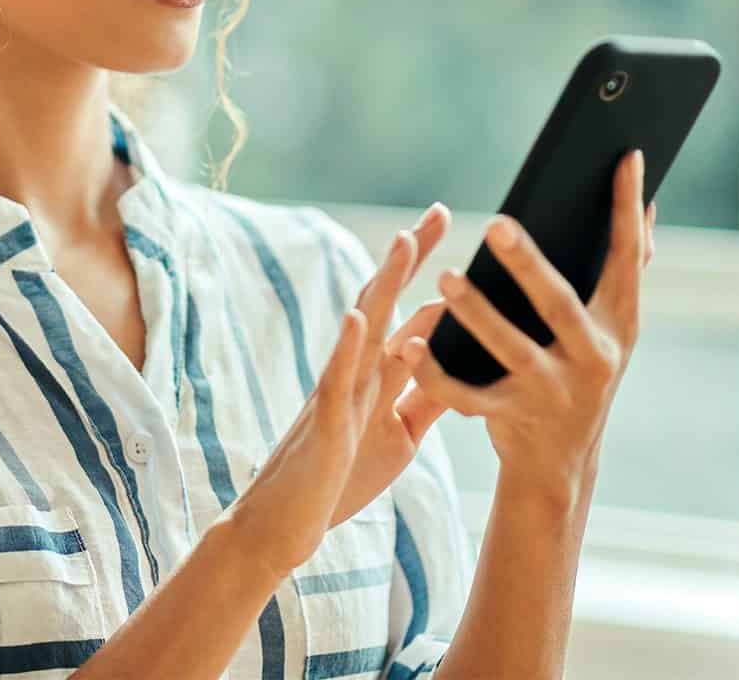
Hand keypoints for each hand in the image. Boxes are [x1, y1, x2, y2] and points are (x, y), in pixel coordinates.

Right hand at [327, 202, 460, 524]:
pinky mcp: (326, 428)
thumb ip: (425, 395)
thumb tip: (458, 358)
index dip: (426, 271)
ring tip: (403, 242)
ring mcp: (337, 395)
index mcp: (373, 376)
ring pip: (363, 331)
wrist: (280, 527)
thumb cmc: (335, 478)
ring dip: (382, 286)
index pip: (405, 312)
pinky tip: (360, 318)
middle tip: (436, 211)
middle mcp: (355, 374)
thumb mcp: (397, 434)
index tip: (445, 224)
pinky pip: (336, 383)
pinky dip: (348, 348)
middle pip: (384, 303)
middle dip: (409, 258)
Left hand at [398, 149, 655, 504]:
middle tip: (495, 222)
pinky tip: (407, 343)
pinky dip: (435, 372)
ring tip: (445, 276)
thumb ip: (624, 267)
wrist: (559, 464)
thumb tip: (646, 201)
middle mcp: (593, 358)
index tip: (622, 157)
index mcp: (619, 324)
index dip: (625, 209)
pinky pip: (466, 395)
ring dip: (477, 312)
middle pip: (559, 305)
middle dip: (529, 264)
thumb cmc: (578, 368)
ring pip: (511, 349)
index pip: (626, 258)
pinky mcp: (511, 419)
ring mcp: (553, 393)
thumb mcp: (609, 326)